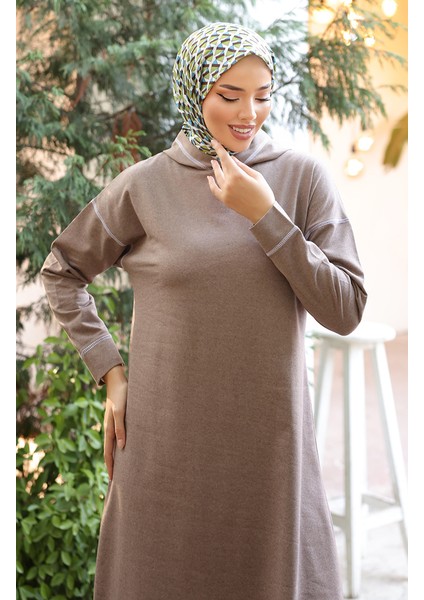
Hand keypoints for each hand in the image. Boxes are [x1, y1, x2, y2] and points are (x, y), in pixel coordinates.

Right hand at [103, 365, 127, 479]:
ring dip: (117, 456)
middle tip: (117, 480)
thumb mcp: (121, 411)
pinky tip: (126, 448)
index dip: (110, 466)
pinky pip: (119, 436)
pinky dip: (120, 445)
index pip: (108, 453)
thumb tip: (121, 447)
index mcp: (109, 429)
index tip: (112, 480)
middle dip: (113, 465)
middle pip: (110, 451)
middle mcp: (110, 428)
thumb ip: (121, 428)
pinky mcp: (119, 419)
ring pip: (114, 444)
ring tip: (122, 468)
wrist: (118, 380)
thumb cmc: (121, 395)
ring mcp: (114, 424)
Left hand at [207, 138, 274, 223]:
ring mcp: (225, 192)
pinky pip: (215, 190)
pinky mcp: (225, 200)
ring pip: (217, 177)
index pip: (225, 158)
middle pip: (222, 167)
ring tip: (213, 163)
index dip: (219, 149)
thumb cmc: (263, 193)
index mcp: (238, 175)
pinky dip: (211, 184)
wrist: (263, 213)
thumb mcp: (256, 176)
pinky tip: (209, 178)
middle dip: (219, 158)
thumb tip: (233, 160)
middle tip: (215, 150)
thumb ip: (243, 167)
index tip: (214, 141)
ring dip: (215, 169)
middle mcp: (229, 183)